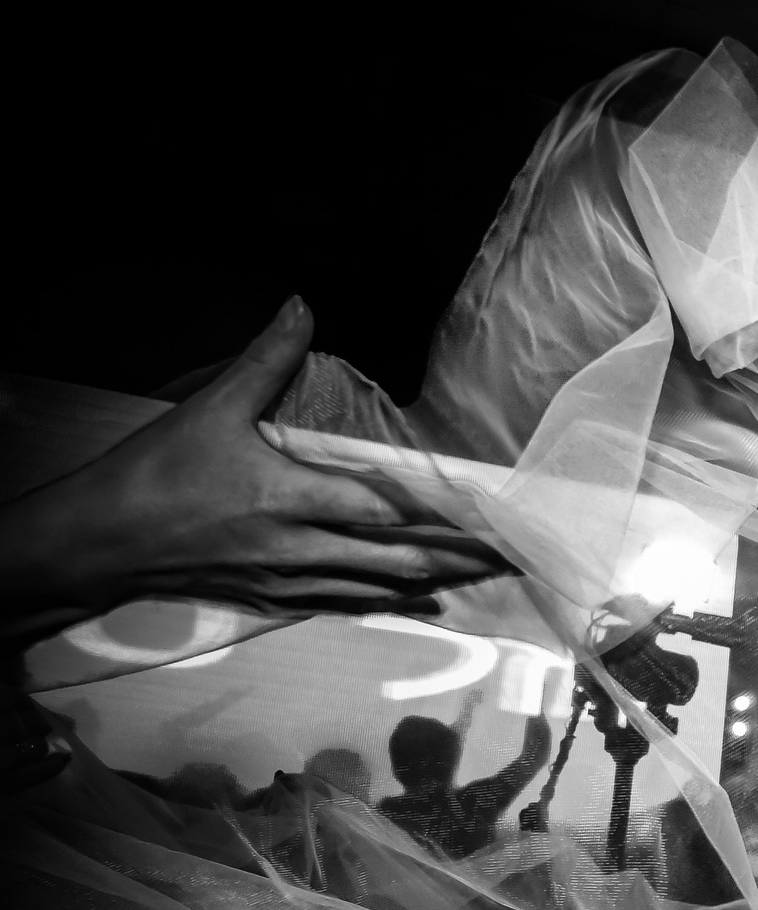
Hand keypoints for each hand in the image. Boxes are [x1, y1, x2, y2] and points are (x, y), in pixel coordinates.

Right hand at [0, 299, 511, 648]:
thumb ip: (265, 358)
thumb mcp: (211, 407)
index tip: (488, 512)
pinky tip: (422, 601)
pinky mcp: (274, 597)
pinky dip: (390, 601)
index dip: (441, 513)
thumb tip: (302, 305)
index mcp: (290, 497)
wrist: (97, 544)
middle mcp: (299, 546)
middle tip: (508, 554)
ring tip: (482, 576)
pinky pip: (347, 604)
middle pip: (397, 558)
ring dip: (433, 581)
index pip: (384, 508)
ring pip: (378, 588)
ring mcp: (289, 579)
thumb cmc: (153, 475)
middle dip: (457, 557)